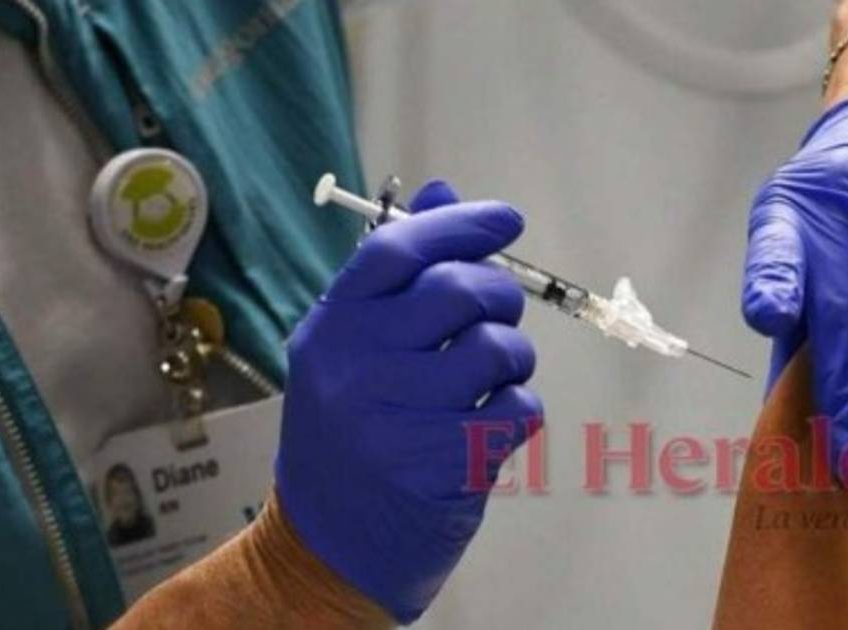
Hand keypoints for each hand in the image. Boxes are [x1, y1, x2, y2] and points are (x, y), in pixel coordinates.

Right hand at [275, 181, 542, 622]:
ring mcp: (397, 420)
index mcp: (331, 329)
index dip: (460, 224)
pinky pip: (518, 408)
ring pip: (497, 350)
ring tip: (492, 377)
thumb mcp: (351, 350)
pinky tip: (492, 422)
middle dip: (499, 294)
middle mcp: (356, 369)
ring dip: (513, 356)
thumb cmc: (348, 433)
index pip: (397, 250)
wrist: (327, 545)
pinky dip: (521, 408)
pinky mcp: (442, 467)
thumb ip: (396, 276)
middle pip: (457, 291)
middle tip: (498, 315)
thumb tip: (444, 192)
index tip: (507, 220)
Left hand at [742, 78, 847, 480]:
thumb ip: (795, 307)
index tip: (771, 321)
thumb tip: (779, 403)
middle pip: (837, 301)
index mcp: (790, 215)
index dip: (773, 282)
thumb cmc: (844, 201)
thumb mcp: (803, 233)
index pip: (774, 249)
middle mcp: (838, 206)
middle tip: (846, 448)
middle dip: (839, 382)